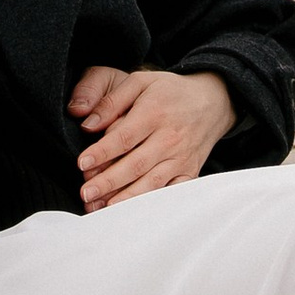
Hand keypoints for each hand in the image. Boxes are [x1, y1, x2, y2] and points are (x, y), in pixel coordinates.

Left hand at [68, 64, 235, 208]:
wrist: (212, 101)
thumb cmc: (169, 92)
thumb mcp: (140, 81)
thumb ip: (112, 101)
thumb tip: (88, 124)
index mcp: (154, 112)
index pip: (124, 137)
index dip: (102, 152)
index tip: (82, 163)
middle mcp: (169, 138)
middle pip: (135, 165)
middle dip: (108, 181)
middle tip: (85, 193)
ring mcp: (181, 158)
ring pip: (151, 183)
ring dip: (126, 198)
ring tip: (102, 207)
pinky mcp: (189, 172)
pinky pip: (170, 192)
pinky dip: (152, 204)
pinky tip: (134, 212)